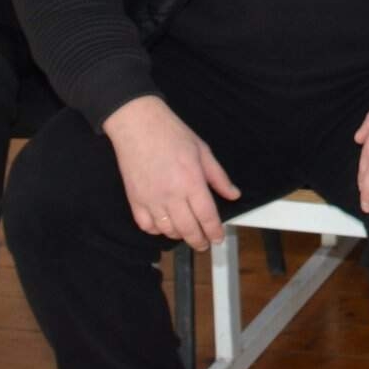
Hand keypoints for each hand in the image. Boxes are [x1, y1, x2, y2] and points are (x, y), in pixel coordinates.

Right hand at [102, 95, 240, 250]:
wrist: (138, 125)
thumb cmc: (172, 134)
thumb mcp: (203, 151)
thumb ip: (219, 177)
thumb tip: (233, 194)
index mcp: (191, 181)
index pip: (206, 215)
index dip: (214, 231)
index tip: (217, 238)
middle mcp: (171, 195)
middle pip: (188, 228)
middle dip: (199, 240)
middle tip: (204, 243)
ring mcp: (151, 200)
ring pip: (168, 231)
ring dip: (180, 236)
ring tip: (188, 233)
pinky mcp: (135, 200)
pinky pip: (147, 226)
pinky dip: (158, 231)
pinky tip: (165, 226)